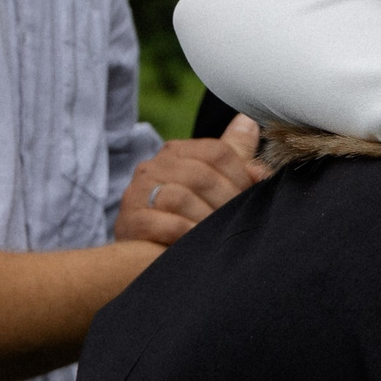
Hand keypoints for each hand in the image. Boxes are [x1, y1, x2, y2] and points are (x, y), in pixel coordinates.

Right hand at [115, 114, 267, 246]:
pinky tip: (196, 244)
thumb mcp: (212, 185)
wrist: (144, 258)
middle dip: (226, 202)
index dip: (241, 177)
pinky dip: (188, 234)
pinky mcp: (131, 221)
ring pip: (181, 197)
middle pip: (202, 175)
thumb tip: (249, 122)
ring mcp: (137, 193)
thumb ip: (233, 156)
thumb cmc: (186, 218)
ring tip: (215, 235)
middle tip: (234, 221)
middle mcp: (152, 166)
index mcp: (175, 153)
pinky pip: (167, 223)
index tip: (248, 198)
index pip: (218, 151)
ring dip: (206, 220)